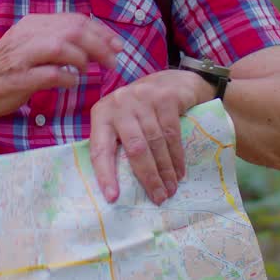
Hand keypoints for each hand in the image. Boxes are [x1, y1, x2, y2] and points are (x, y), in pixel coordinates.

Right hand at [0, 13, 122, 121]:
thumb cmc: (7, 69)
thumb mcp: (32, 46)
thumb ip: (58, 42)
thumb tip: (94, 46)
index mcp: (34, 23)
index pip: (76, 20)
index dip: (101, 32)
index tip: (118, 45)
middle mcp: (28, 34)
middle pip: (73, 30)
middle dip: (99, 45)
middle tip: (113, 60)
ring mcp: (21, 56)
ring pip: (61, 46)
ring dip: (82, 59)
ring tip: (90, 71)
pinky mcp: (17, 77)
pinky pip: (49, 74)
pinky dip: (66, 78)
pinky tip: (71, 84)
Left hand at [90, 69, 212, 205]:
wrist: (172, 81)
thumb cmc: (141, 109)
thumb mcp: (123, 121)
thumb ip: (117, 142)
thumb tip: (117, 186)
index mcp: (102, 114)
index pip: (100, 149)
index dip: (106, 175)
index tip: (113, 198)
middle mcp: (119, 104)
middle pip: (134, 148)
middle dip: (148, 177)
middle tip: (158, 198)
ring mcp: (143, 99)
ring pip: (155, 143)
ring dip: (165, 171)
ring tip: (170, 189)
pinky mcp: (165, 98)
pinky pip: (171, 134)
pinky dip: (176, 157)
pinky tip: (179, 171)